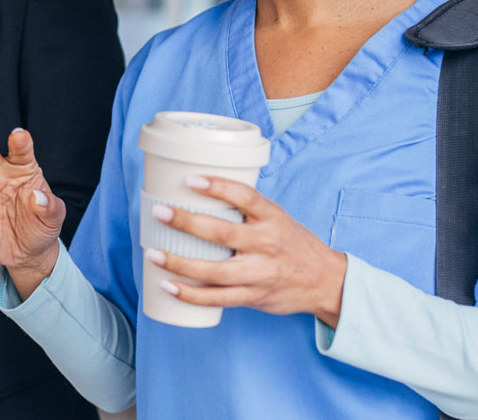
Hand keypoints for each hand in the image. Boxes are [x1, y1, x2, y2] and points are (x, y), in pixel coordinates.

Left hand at [146, 176, 348, 326]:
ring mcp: (259, 273)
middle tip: (160, 213)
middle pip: (222, 234)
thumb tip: (198, 193)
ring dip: (180, 263)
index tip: (191, 179)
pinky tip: (168, 286)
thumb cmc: (293, 244)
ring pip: (215, 271)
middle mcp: (266, 245)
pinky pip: (217, 298)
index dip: (218, 187)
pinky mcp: (253, 296)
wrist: (324, 282)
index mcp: (272, 218)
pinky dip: (190, 294)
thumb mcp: (277, 218)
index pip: (245, 197)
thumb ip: (246, 210)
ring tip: (153, 254)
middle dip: (187, 223)